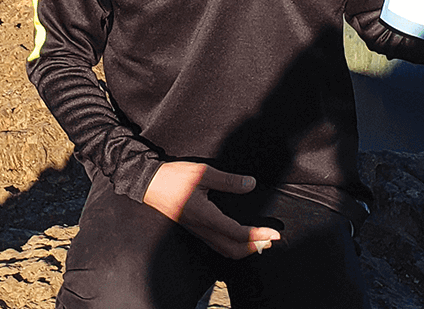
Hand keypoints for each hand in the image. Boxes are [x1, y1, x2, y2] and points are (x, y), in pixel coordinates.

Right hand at [142, 161, 280, 257]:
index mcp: (206, 216)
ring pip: (225, 250)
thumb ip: (228, 181)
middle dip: (255, 247)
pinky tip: (237, 238)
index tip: (275, 233)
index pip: (238, 233)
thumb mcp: (202, 173)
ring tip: (259, 241)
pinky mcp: (194, 229)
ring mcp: (197, 231)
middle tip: (271, 239)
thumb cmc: (173, 177)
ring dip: (244, 249)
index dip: (259, 235)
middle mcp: (203, 228)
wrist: (148, 184)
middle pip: (233, 249)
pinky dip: (233, 246)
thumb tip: (250, 184)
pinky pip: (217, 245)